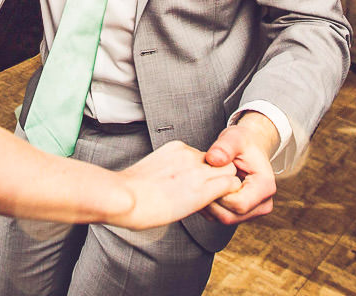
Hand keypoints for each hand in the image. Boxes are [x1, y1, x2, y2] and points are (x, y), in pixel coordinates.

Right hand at [111, 141, 240, 230]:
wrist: (125, 197)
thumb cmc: (129, 192)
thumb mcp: (151, 171)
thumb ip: (168, 171)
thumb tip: (170, 185)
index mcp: (175, 148)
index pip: (202, 157)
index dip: (203, 172)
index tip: (194, 186)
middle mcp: (189, 154)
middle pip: (219, 161)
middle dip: (218, 176)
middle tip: (209, 195)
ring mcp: (198, 170)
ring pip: (229, 171)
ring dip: (226, 186)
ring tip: (212, 203)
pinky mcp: (205, 188)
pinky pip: (231, 186)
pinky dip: (229, 196)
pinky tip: (215, 207)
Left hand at [202, 116, 277, 224]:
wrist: (250, 146)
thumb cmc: (243, 142)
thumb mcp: (234, 138)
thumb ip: (225, 147)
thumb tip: (214, 159)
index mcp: (265, 186)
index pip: (239, 204)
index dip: (218, 193)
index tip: (206, 177)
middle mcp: (263, 203)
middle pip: (232, 216)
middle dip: (211, 201)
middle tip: (198, 181)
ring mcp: (254, 211)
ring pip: (225, 219)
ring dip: (209, 204)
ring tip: (201, 183)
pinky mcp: (243, 213)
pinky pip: (222, 217)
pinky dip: (210, 207)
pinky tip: (204, 189)